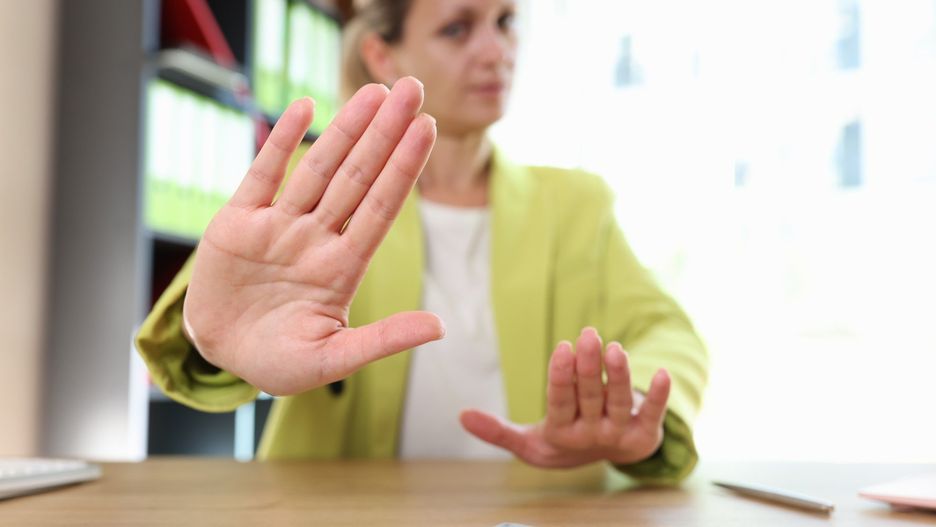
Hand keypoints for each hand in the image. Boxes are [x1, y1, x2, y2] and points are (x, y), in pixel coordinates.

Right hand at [182, 77, 443, 395]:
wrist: (221, 356)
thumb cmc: (280, 363)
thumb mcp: (332, 360)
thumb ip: (382, 340)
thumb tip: (440, 327)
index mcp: (343, 268)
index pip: (381, 208)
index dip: (403, 168)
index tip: (427, 128)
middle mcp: (317, 238)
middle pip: (357, 177)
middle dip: (384, 133)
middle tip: (411, 86)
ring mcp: (279, 226)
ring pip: (317, 169)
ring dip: (345, 129)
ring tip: (373, 91)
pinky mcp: (238, 223)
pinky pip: (263, 175)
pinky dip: (282, 143)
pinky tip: (307, 109)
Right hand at [460, 328, 669, 467]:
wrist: (602, 462)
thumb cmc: (560, 441)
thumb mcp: (527, 442)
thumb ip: (496, 431)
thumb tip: (460, 416)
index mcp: (560, 433)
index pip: (560, 402)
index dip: (562, 377)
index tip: (563, 348)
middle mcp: (590, 435)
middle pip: (590, 398)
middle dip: (590, 368)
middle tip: (589, 335)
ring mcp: (619, 434)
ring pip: (620, 402)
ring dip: (619, 375)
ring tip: (614, 346)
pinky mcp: (644, 434)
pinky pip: (652, 414)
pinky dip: (658, 396)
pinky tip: (662, 373)